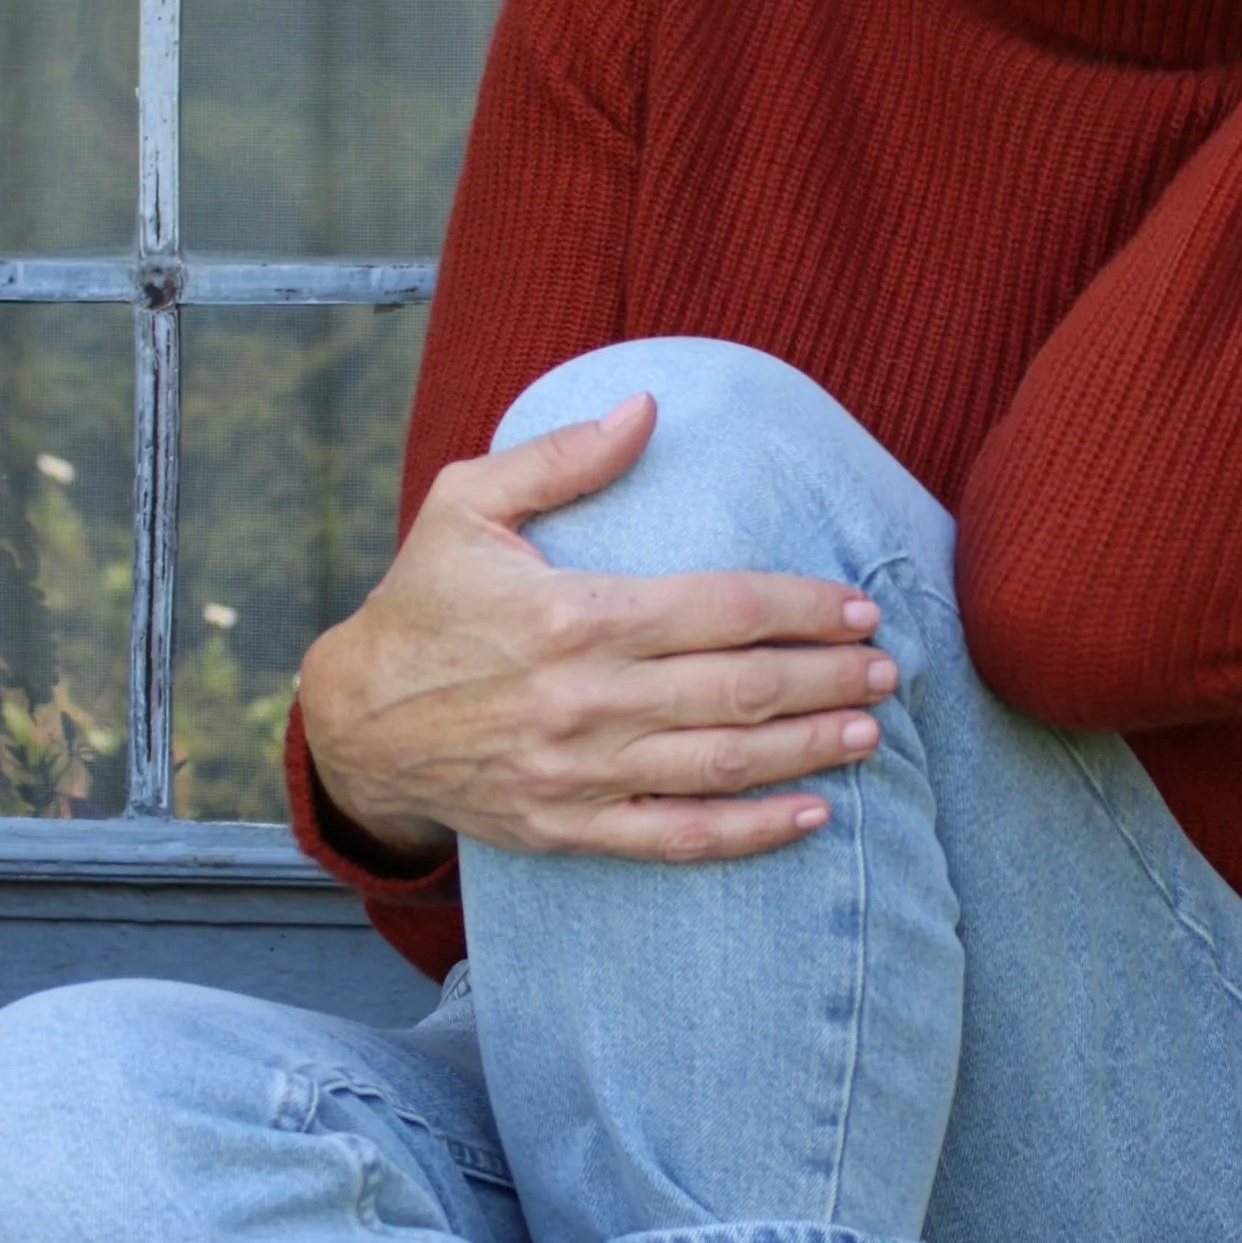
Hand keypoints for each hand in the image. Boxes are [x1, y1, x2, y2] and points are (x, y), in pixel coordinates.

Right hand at [297, 392, 898, 864]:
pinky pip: (677, 836)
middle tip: (888, 670)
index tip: (859, 608)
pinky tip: (809, 816)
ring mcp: (580, 772)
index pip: (723, 610)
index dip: (803, 609)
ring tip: (868, 733)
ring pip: (722, 765)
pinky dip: (750, 831)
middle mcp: (586, 698)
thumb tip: (647, 406)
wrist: (353, 721)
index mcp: (575, 615)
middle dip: (826, 679)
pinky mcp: (570, 827)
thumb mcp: (466, 504)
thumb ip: (562, 457)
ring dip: (806, 749)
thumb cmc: (421, 602)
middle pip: (739, 689)